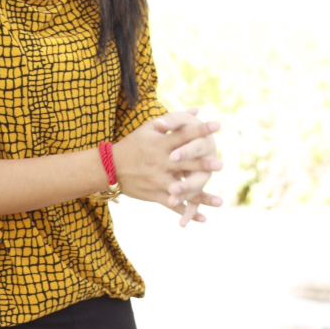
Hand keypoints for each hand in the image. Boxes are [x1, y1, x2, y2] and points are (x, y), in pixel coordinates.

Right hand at [113, 108, 222, 226]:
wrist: (110, 168)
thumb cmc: (133, 145)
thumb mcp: (149, 128)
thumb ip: (173, 120)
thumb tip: (196, 110)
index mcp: (160, 144)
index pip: (183, 135)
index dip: (199, 130)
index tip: (217, 125)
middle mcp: (160, 163)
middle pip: (184, 163)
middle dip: (202, 164)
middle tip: (220, 164)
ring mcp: (158, 181)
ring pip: (182, 189)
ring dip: (200, 195)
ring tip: (220, 201)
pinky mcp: (155, 195)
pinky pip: (174, 205)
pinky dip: (188, 213)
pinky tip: (204, 218)